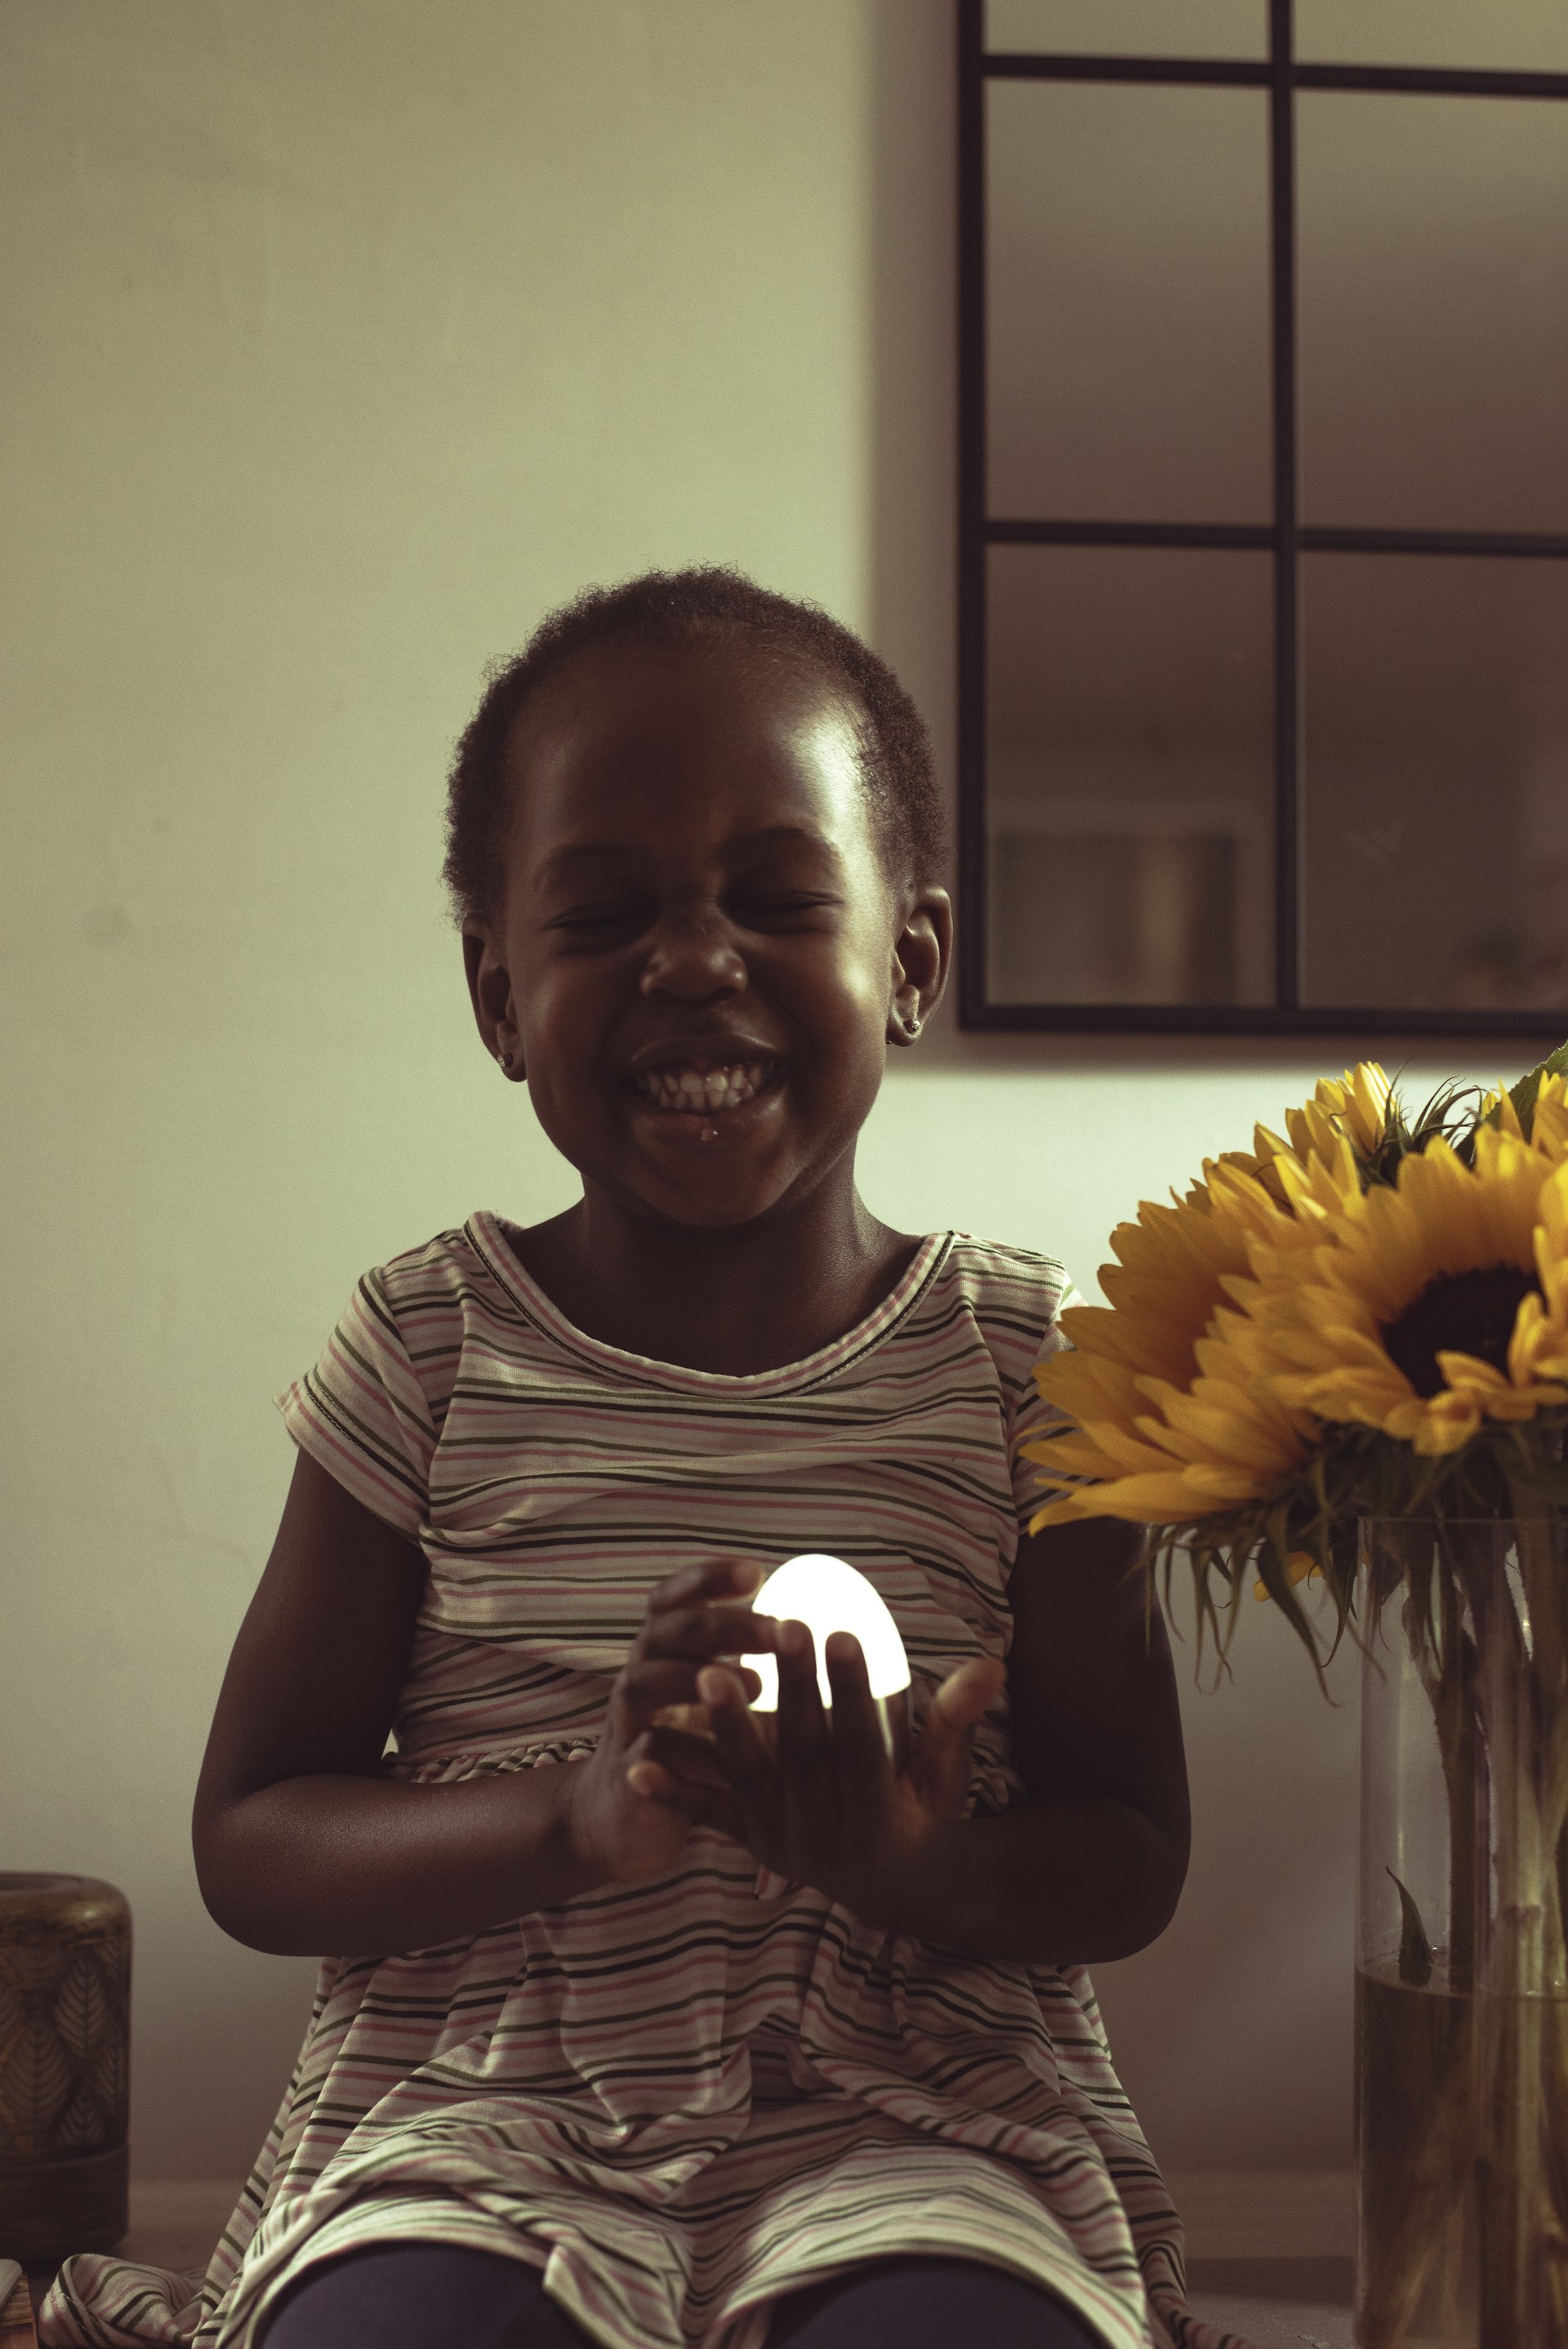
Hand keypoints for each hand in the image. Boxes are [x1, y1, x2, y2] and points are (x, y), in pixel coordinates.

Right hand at [568, 1557, 778, 1886]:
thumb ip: (752, 1661)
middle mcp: (640, 1674)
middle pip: (668, 1631)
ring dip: (693, 1678)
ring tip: (755, 1686)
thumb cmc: (692, 1743)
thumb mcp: (717, 1695)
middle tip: (779, 1630)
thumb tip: (831, 1629)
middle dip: (723, 1625)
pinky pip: (650, 1753)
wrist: (625, 1814)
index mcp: (665, 1650)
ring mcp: (627, 1721)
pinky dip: (686, 1752)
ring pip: (643, 1682)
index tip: (758, 1572)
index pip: (677, 1598)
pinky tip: (728, 1759)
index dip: (710, 1579)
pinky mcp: (627, 1772)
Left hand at [626, 1616, 1005, 1931]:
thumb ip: (955, 1720)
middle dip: (791, 1690)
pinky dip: (672, 1792)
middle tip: (780, 1627)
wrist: (893, 1888)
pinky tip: (636, 1762)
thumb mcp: (945, 1775)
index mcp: (879, 1821)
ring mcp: (781, 1845)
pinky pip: (708, 1818)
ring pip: (750, 1782)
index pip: (862, 1748)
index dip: (851, 1692)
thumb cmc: (925, 1812)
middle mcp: (826, 1840)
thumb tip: (991, 1665)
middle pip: (804, 1757)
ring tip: (708, 1673)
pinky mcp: (750, 1844)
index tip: (841, 1632)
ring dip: (725, 1729)